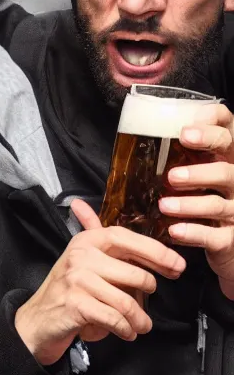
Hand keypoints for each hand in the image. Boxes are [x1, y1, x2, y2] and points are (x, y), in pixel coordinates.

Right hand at [15, 201, 185, 364]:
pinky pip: (115, 318)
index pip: (127, 238)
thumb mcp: (77, 258)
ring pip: (127, 301)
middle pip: (135, 275)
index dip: (156, 252)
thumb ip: (88, 232)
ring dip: (139, 320)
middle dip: (148, 295)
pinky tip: (127, 332)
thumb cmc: (65, 289)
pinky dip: (126, 329)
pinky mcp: (76, 305)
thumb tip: (80, 205)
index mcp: (86, 241)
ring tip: (140, 326)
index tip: (177, 266)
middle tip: (148, 309)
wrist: (36, 320)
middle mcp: (81, 256)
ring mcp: (77, 280)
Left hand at [158, 103, 233, 298]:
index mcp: (226, 160)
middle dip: (199, 173)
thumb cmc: (204, 198)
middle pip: (226, 172)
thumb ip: (184, 151)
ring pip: (217, 205)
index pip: (226, 136)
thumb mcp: (200, 171)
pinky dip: (193, 233)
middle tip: (172, 176)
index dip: (209, 132)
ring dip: (189, 205)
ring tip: (164, 206)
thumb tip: (149, 133)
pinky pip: (214, 236)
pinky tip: (175, 231)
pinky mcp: (229, 238)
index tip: (184, 133)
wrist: (224, 242)